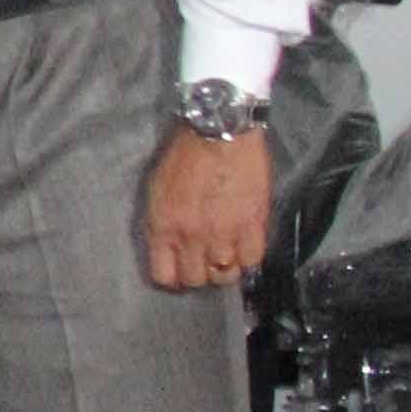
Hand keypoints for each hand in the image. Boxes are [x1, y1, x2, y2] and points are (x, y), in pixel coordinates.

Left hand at [141, 125, 274, 293]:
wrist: (220, 132)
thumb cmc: (184, 156)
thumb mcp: (157, 191)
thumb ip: (161, 223)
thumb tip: (167, 249)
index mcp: (163, 227)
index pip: (164, 276)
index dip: (173, 277)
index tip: (180, 270)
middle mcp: (192, 236)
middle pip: (196, 279)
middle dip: (199, 274)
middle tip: (205, 260)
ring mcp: (224, 233)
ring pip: (226, 274)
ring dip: (225, 267)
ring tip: (226, 253)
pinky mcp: (252, 224)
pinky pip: (252, 259)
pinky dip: (248, 257)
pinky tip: (244, 244)